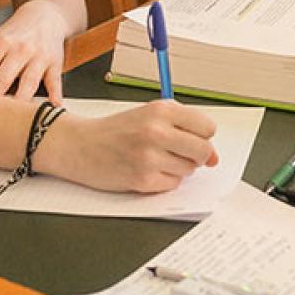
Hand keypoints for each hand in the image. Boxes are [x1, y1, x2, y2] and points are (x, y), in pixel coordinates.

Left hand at [0, 0, 69, 101]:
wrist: (45, 16)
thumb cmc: (16, 33)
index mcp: (0, 42)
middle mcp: (20, 49)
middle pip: (1, 81)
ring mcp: (39, 57)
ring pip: (28, 84)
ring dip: (18, 104)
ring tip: (9, 121)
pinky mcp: (55, 64)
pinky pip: (54, 82)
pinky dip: (54, 96)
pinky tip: (52, 107)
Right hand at [41, 100, 218, 192]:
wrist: (81, 145)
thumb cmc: (116, 130)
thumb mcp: (150, 116)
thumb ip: (184, 128)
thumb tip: (214, 157)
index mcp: (162, 109)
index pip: (208, 127)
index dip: (203, 135)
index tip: (192, 137)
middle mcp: (157, 130)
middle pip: (204, 151)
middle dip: (197, 155)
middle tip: (179, 152)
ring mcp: (149, 156)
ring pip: (189, 169)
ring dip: (179, 168)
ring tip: (156, 158)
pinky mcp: (142, 179)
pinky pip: (173, 184)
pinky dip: (165, 180)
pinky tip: (148, 170)